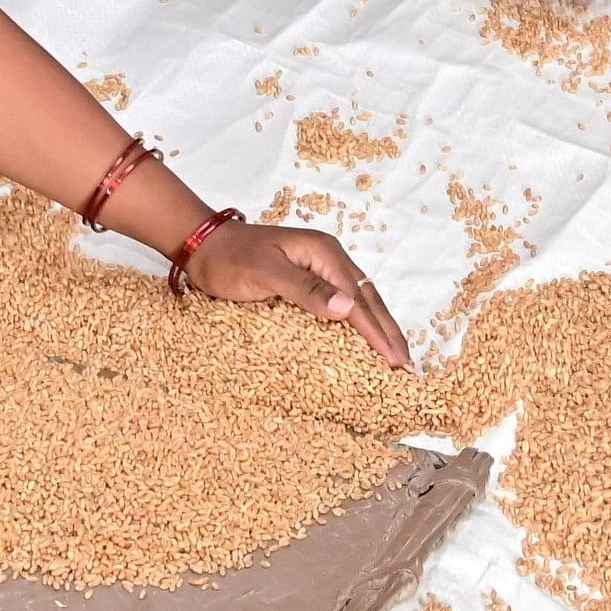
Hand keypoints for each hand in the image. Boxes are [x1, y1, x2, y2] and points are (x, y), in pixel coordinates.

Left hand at [182, 219, 413, 367]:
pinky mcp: (310, 279)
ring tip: (395, 354)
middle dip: (388, 332)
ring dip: (379, 327)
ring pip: (361, 300)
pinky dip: (360, 322)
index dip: (377, 333)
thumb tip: (346, 308)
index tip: (393, 361)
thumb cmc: (230, 258)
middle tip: (406, 365)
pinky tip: (366, 337)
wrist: (204, 244)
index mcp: (324, 254)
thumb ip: (305, 289)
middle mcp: (329, 259)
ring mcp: (321, 267)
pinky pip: (344, 302)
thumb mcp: (265, 273)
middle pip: (368, 299)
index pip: (358, 300)